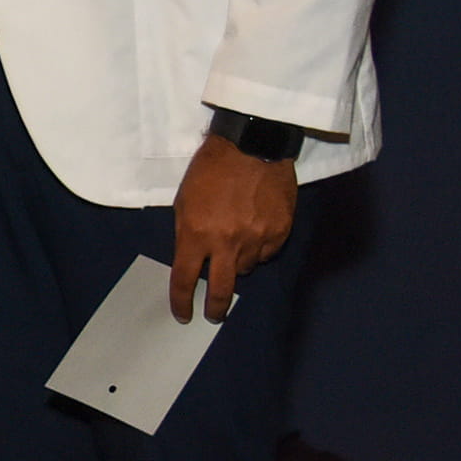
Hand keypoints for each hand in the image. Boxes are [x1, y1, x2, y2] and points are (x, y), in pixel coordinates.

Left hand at [169, 135, 297, 320]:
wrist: (252, 145)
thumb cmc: (211, 169)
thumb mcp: (184, 199)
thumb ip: (187, 232)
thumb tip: (194, 259)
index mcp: (195, 233)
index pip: (184, 279)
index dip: (181, 301)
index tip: (183, 314)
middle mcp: (226, 242)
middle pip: (220, 290)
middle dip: (215, 307)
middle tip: (213, 314)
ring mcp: (256, 239)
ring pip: (245, 269)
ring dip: (237, 264)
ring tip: (235, 245)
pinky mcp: (279, 232)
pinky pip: (266, 254)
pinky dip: (258, 250)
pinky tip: (255, 233)